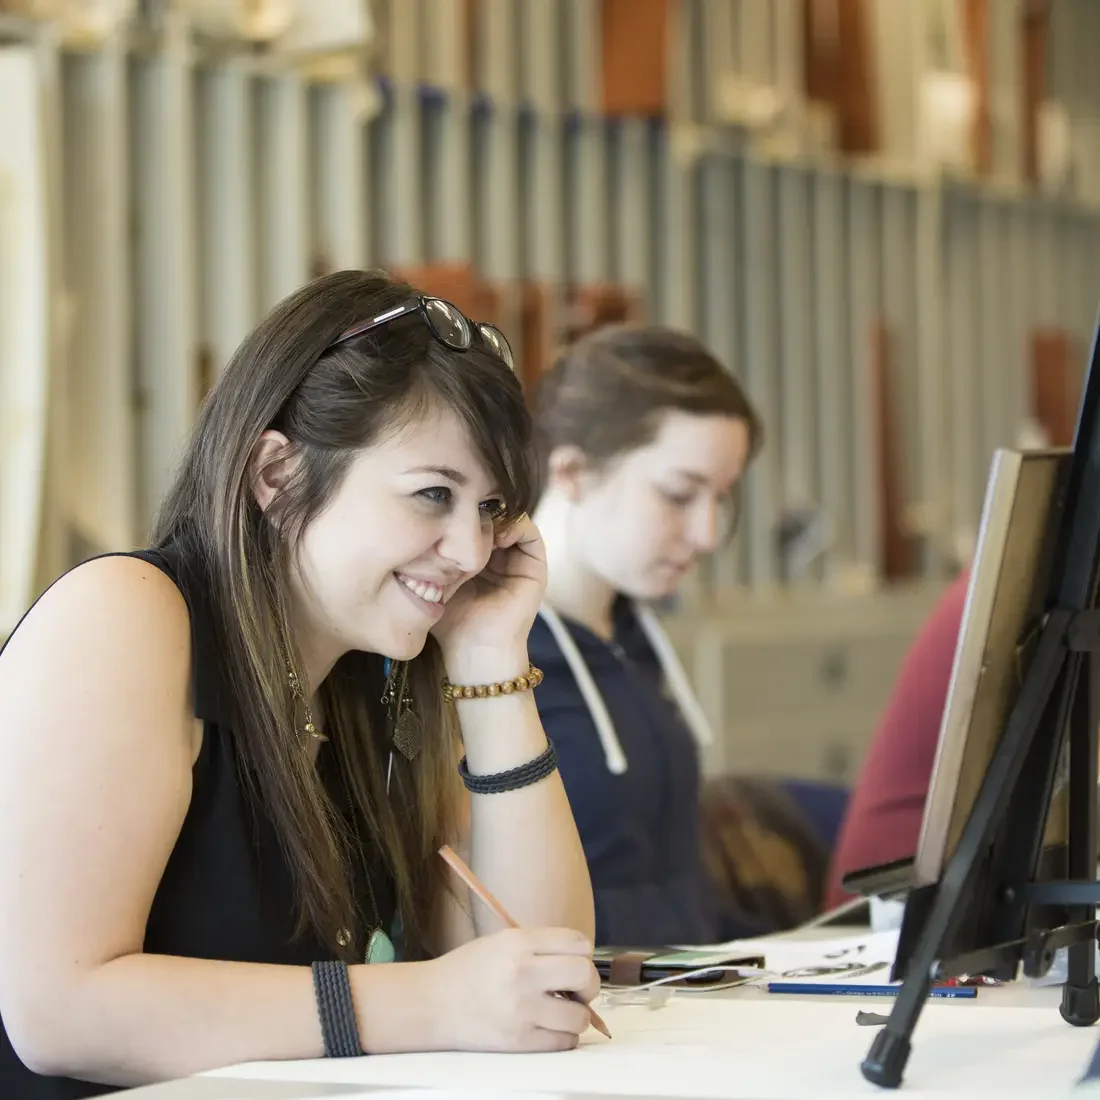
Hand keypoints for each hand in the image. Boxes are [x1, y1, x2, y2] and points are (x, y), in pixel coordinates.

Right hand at [425, 926, 599, 1052]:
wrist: (431, 1004)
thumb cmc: (468, 969)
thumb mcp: (503, 941)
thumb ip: (540, 947)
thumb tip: (580, 962)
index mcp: (519, 943)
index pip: (578, 943)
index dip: (581, 954)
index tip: (572, 963)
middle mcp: (523, 973)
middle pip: (585, 975)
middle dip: (587, 984)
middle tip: (575, 989)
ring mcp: (522, 1010)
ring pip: (580, 1016)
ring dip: (577, 1015)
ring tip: (560, 1011)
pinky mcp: (519, 1042)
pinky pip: (564, 1042)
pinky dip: (564, 1036)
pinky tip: (549, 1028)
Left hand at [430, 514, 546, 664]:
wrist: (473, 648)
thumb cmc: (449, 618)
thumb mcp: (435, 577)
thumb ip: (432, 551)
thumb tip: (423, 517)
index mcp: (477, 556)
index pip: (473, 518)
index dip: (462, 509)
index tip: (447, 509)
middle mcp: (500, 555)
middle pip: (492, 515)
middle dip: (478, 509)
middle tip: (463, 509)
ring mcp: (518, 559)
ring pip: (510, 518)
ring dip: (496, 515)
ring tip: (479, 522)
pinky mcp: (535, 566)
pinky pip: (529, 531)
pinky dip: (514, 524)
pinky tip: (496, 533)